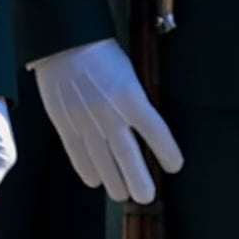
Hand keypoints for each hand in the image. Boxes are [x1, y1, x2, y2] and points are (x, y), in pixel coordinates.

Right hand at [33, 40, 183, 203]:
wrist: (64, 42)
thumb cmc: (100, 54)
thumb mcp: (128, 73)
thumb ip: (135, 101)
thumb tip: (145, 127)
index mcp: (131, 96)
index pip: (156, 131)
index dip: (167, 152)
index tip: (175, 166)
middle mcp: (110, 113)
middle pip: (128, 155)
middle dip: (139, 180)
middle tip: (146, 196)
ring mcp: (86, 121)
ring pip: (103, 161)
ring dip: (113, 181)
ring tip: (122, 194)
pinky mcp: (65, 124)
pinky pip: (77, 154)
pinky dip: (87, 169)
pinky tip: (95, 181)